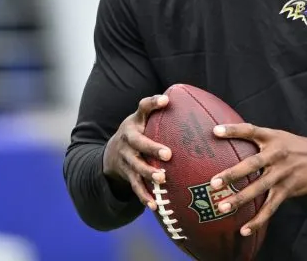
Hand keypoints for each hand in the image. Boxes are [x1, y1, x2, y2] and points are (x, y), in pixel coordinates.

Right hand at [102, 94, 172, 210]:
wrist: (110, 154)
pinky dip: (144, 196)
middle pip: (139, 142)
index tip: (166, 100)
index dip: (153, 103)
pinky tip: (154, 205)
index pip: (143, 107)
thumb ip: (161, 113)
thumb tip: (195, 102)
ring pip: (136, 166)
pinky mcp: (127, 175)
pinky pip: (135, 187)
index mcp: (135, 122)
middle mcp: (128, 139)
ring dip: (148, 173)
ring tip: (161, 179)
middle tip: (168, 154)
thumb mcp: (144, 120)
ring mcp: (126, 158)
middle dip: (152, 148)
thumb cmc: (139, 133)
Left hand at [209, 124, 306, 236]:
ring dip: (240, 199)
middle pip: (252, 164)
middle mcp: (276, 155)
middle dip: (232, 174)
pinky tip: (245, 229)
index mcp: (272, 138)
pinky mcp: (287, 190)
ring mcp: (282, 174)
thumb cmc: (294, 146)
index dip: (233, 130)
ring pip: (259, 188)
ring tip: (223, 207)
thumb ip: (257, 139)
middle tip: (214, 182)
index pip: (251, 130)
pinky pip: (270, 207)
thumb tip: (228, 139)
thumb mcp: (278, 136)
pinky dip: (258, 220)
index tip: (215, 131)